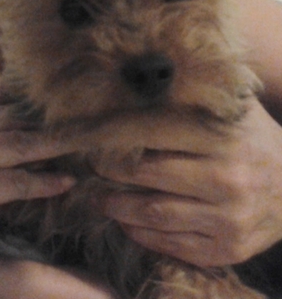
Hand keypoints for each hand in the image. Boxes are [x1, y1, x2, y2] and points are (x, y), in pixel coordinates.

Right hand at [0, 80, 104, 297]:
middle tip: (86, 118)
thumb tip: (35, 102)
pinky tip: (67, 181)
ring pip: (17, 144)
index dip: (30, 93)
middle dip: (49, 118)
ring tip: (85, 143)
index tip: (64, 96)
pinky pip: (17, 181)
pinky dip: (45, 182)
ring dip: (56, 145)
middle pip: (9, 116)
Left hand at [97, 97, 281, 266]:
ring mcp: (230, 218)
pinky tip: (127, 220)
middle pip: (145, 173)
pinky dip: (140, 233)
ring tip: (98, 196)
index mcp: (222, 136)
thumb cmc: (250, 139)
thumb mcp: (228, 109)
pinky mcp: (228, 249)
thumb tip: (129, 86)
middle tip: (90, 163)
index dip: (109, 132)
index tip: (84, 132)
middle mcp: (228, 178)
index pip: (149, 130)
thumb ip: (186, 99)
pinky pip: (171, 244)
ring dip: (116, 206)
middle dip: (108, 168)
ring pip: (152, 213)